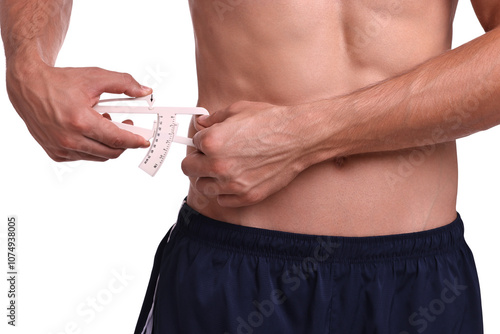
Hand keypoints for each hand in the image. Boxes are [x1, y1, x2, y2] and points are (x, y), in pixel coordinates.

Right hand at [5, 57, 151, 161]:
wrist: (28, 87)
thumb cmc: (61, 82)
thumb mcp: (95, 77)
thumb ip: (124, 83)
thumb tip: (146, 91)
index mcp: (80, 121)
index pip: (116, 139)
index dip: (134, 140)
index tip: (145, 141)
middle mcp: (69, 139)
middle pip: (110, 152)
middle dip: (125, 141)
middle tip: (128, 125)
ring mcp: (61, 149)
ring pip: (99, 156)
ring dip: (108, 143)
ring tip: (105, 122)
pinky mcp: (56, 154)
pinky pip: (84, 156)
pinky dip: (93, 146)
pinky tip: (90, 129)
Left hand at [181, 100, 314, 206]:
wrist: (298, 137)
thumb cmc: (270, 121)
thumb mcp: (238, 110)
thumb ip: (213, 119)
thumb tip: (199, 124)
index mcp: (212, 142)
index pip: (192, 145)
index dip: (201, 141)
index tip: (208, 141)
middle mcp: (219, 165)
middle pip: (189, 169)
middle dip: (196, 160)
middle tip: (208, 156)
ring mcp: (232, 183)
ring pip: (203, 187)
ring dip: (208, 178)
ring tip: (222, 169)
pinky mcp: (246, 196)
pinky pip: (222, 200)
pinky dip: (224, 192)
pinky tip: (234, 180)